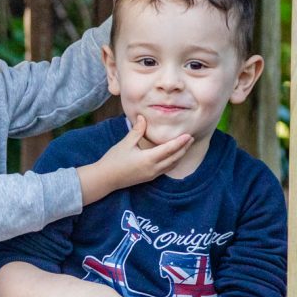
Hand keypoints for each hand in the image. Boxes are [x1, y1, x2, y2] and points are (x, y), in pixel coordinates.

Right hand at [77, 116, 192, 203]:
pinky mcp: (149, 177)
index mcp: (148, 159)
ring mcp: (152, 174)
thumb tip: (143, 117)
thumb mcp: (125, 143)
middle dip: (184, 148)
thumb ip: (137, 130)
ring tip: (185, 146)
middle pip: (174, 157)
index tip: (188, 135)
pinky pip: (166, 169)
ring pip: (172, 164)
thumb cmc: (114, 160)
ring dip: (180, 155)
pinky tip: (174, 156)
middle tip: (191, 138)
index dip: (180, 142)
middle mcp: (153, 168)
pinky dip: (173, 161)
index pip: (169, 149)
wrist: (106, 179)